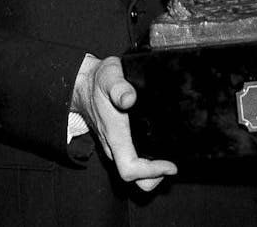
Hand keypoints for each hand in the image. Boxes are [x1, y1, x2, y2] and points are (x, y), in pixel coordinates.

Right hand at [71, 56, 177, 190]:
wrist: (84, 84)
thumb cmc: (99, 81)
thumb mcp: (109, 77)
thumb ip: (119, 87)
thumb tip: (129, 99)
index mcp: (114, 135)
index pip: (130, 169)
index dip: (151, 172)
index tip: (171, 166)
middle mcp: (113, 146)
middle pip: (134, 179)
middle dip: (154, 177)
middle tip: (172, 164)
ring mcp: (115, 146)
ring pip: (133, 171)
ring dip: (152, 171)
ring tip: (170, 158)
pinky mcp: (118, 143)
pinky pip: (132, 161)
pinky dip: (147, 162)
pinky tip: (160, 149)